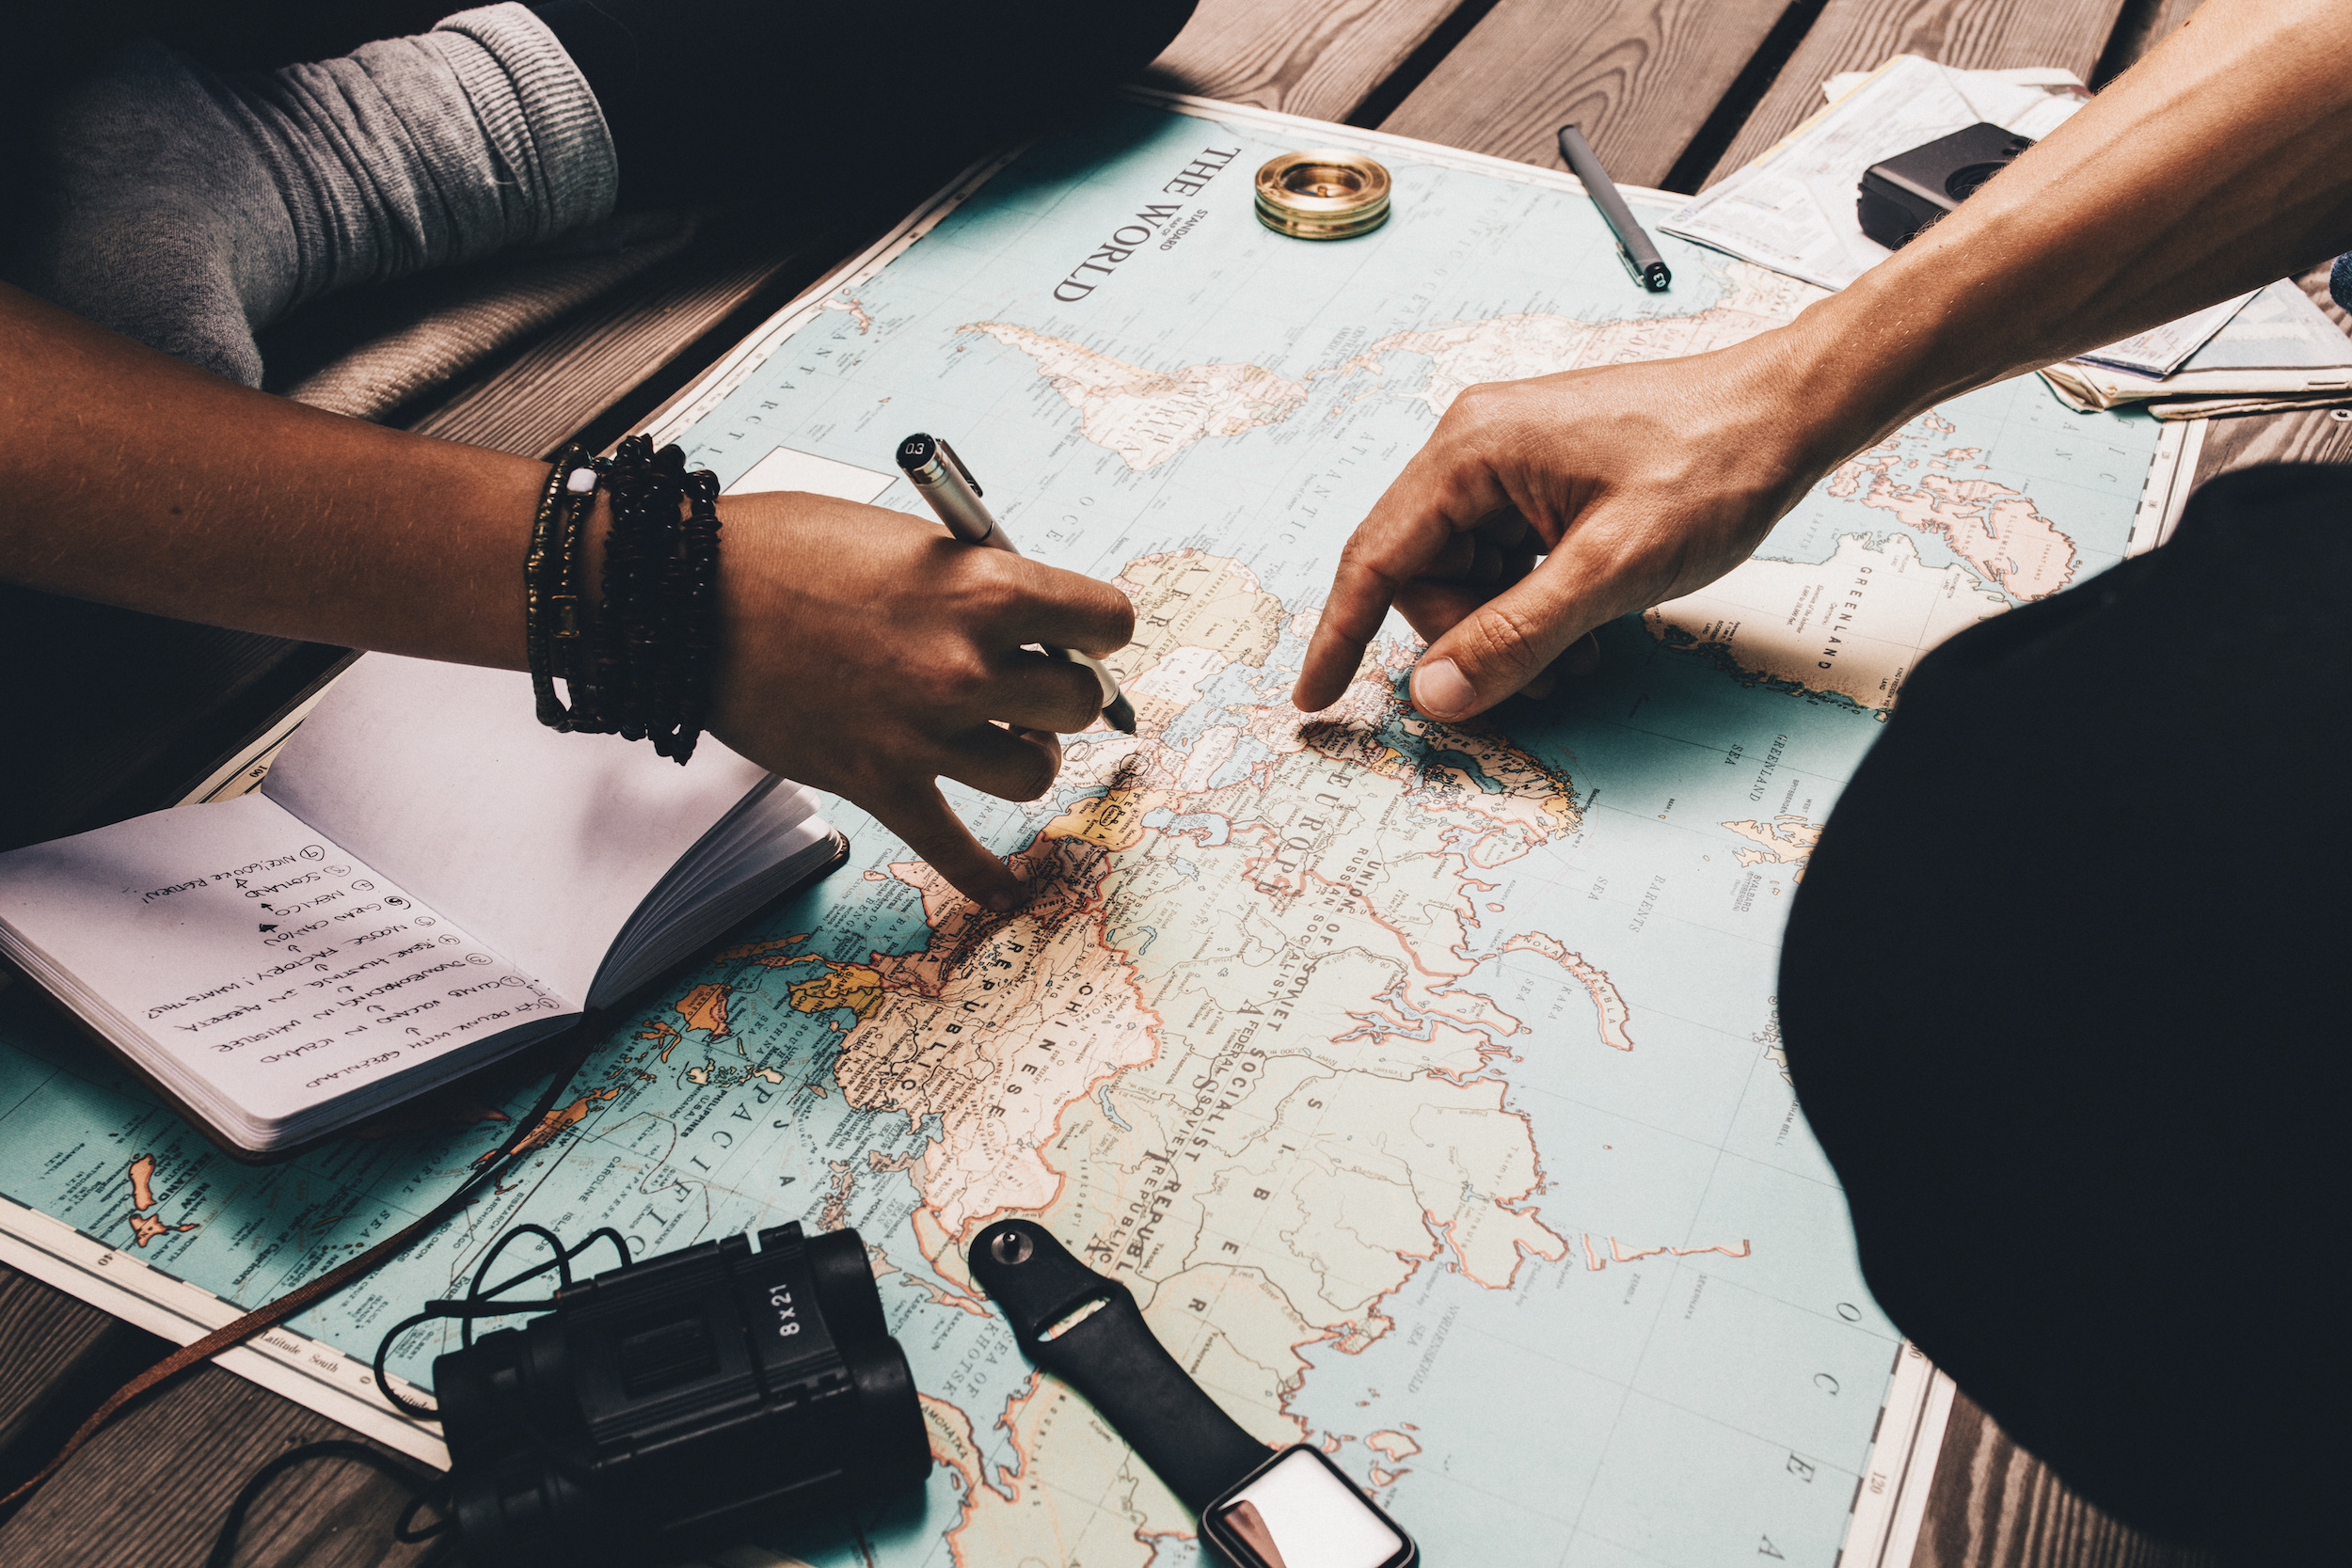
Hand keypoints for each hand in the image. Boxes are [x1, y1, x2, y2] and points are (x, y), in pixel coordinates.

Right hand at [707, 492, 1132, 909]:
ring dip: (1025, 756)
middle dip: (1062, 692)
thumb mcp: (909, 540)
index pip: (1107, 621)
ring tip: (1001, 736)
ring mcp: (922, 732)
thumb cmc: (790, 549)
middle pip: (1077, 704)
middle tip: (1032, 682)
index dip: (1096, 627)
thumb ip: (979, 583)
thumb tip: (1035, 630)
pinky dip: (985, 876)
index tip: (1082, 634)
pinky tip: (1008, 892)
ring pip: (1034, 774)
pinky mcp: (878, 783)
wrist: (685, 595)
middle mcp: (965, 666)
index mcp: (984, 587)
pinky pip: (954, 847)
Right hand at [1294, 333, 1861, 720]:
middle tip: (1540, 680)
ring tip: (1577, 656)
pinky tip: (1582, 626)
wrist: (1790, 411)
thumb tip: (1433, 695)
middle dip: (1468, 643)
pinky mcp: (1543, 479)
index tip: (1314, 700)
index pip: (1374, 560)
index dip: (1338, 636)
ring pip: (1467, 578)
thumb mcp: (1610, 571)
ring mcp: (1509, 462)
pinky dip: (1532, 605)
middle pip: (1423, 579)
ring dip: (1507, 631)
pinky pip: (1506, 562)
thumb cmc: (1712, 465)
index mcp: (1469, 452)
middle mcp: (1474, 447)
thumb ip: (1514, 637)